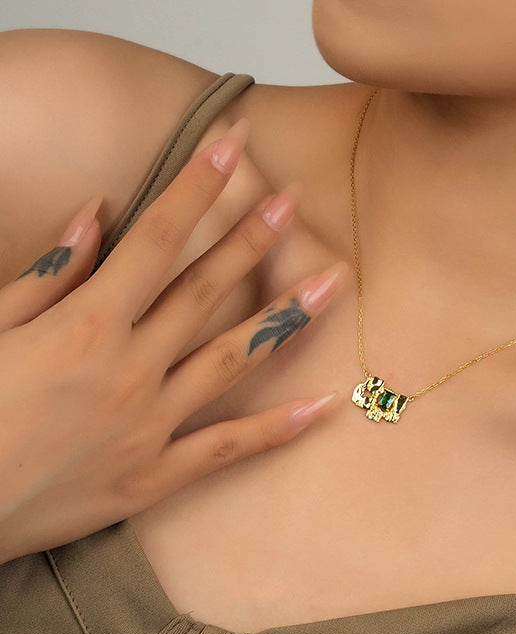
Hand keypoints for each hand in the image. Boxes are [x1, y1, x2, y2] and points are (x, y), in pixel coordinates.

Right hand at [0, 119, 343, 563]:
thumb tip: (97, 214)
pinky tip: (322, 406)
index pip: (156, 237)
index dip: (197, 185)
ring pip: (233, 361)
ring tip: (334, 284)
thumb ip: (49, 272)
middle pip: (207, 291)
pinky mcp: (155, 475)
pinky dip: (277, 429)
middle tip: (296, 198)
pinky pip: (227, 448)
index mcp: (85, 325)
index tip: (232, 143)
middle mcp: (130, 369)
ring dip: (287, 318)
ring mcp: (150, 425)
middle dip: (254, 238)